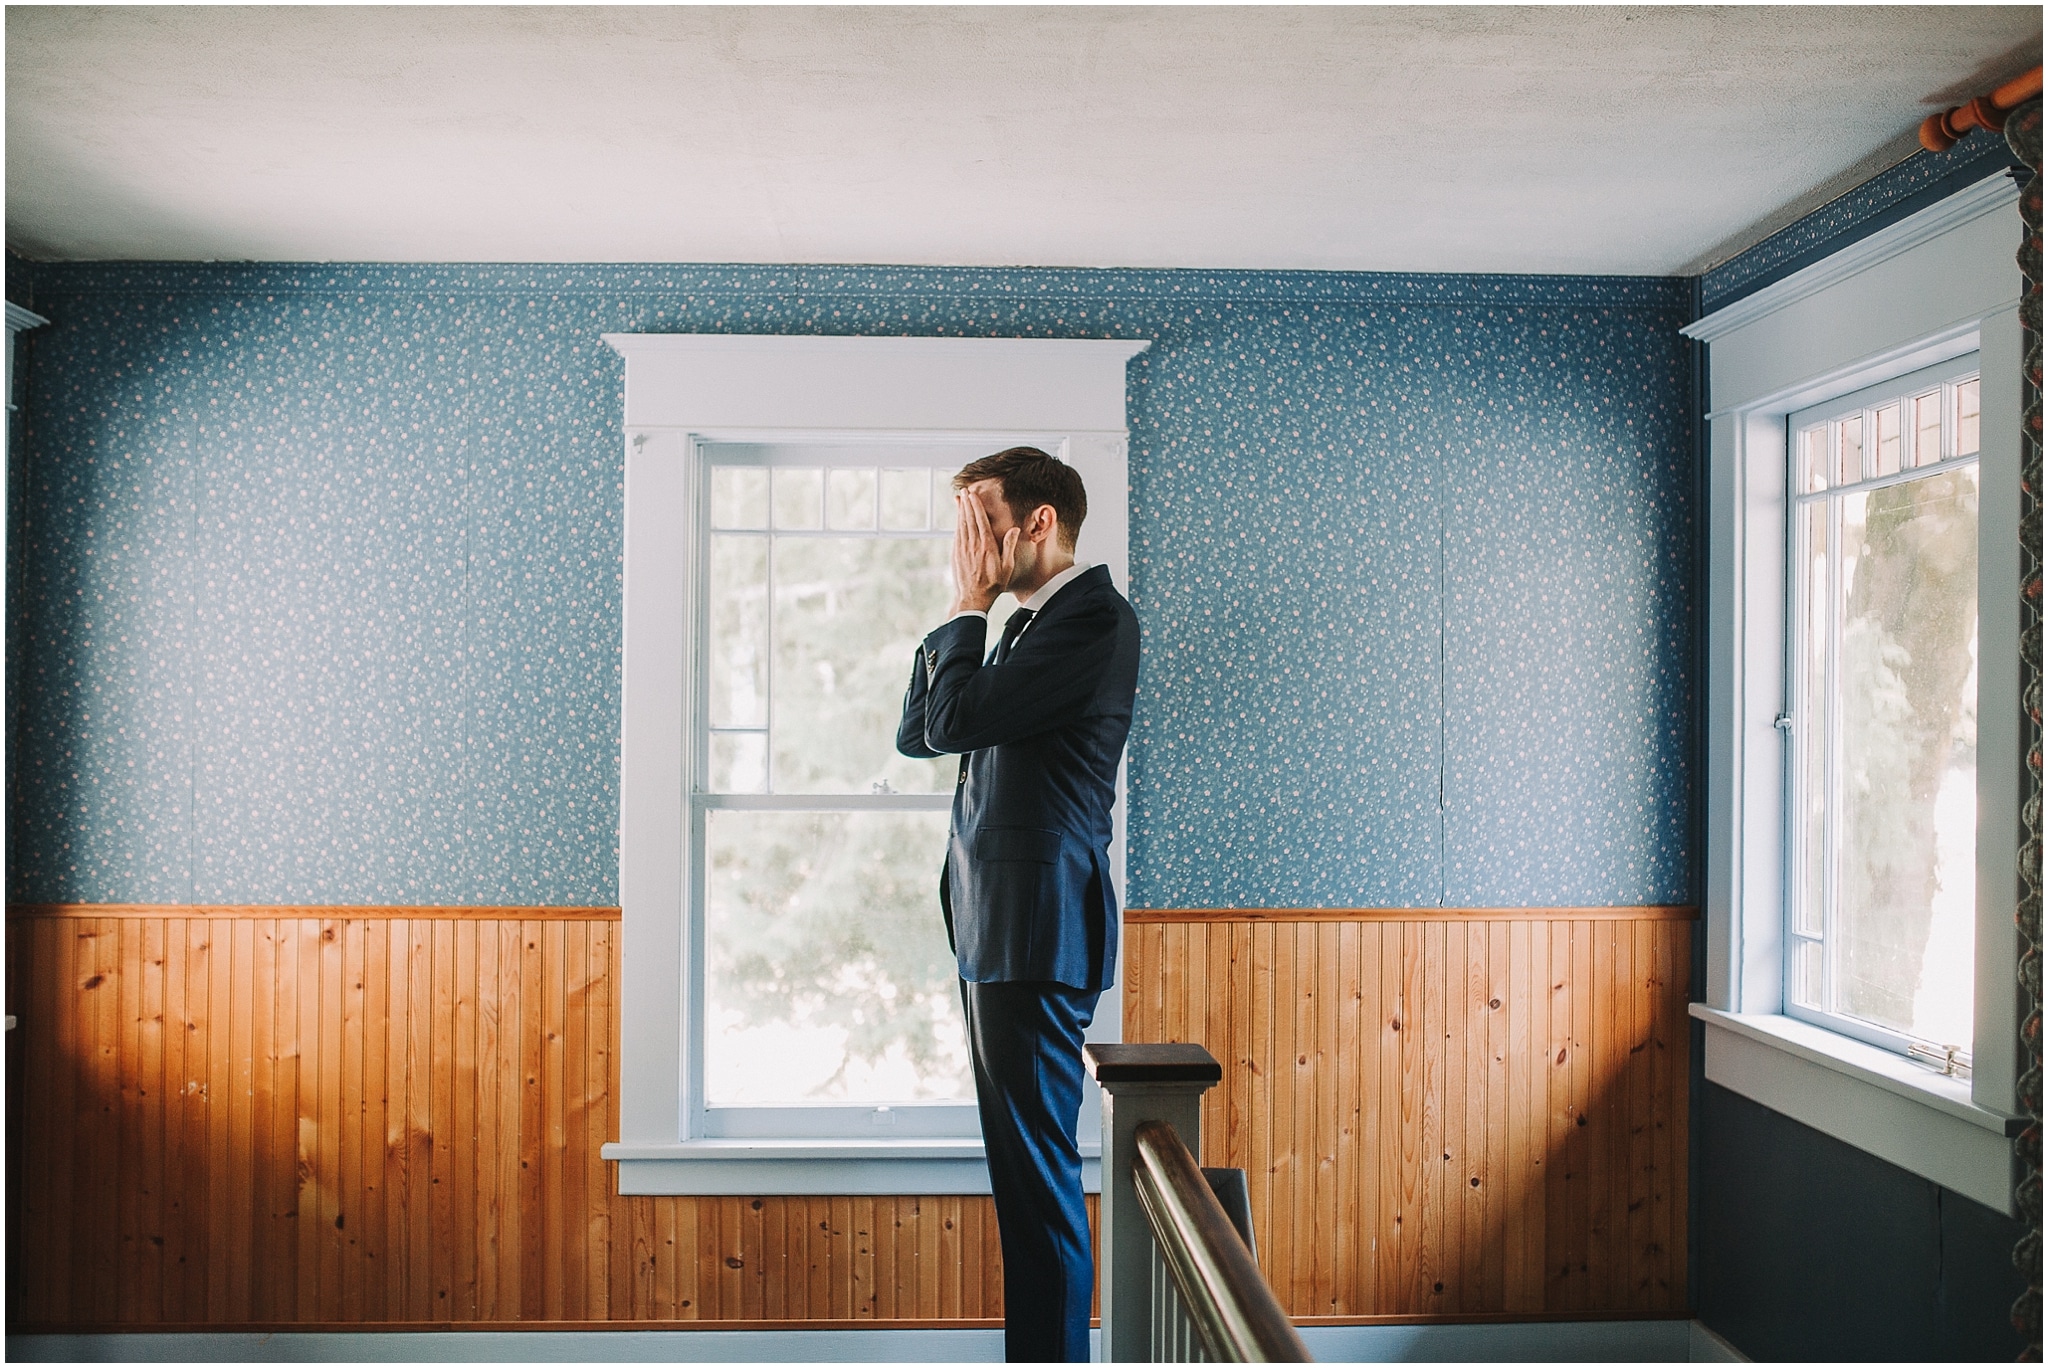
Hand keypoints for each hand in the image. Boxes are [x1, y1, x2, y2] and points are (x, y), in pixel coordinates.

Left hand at [950, 491, 1016, 614]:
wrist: (973, 599)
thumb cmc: (993, 584)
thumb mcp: (1007, 567)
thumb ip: (1009, 546)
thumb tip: (1014, 529)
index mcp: (987, 547)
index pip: (981, 521)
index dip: (976, 506)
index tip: (973, 495)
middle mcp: (973, 545)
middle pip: (969, 519)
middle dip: (967, 504)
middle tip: (965, 491)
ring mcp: (963, 549)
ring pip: (961, 525)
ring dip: (961, 511)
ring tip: (960, 499)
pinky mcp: (956, 554)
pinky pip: (957, 534)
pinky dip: (957, 523)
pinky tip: (958, 517)